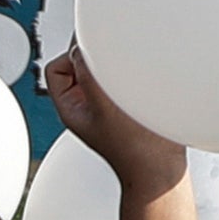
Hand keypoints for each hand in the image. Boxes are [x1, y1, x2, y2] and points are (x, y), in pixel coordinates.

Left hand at [43, 45, 185, 189]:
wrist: (162, 171)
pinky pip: (124, 78)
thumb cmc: (134, 150)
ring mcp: (108, 105)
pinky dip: (132, 73)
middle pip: (80, 64)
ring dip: (118, 64)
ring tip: (131, 75)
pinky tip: (145, 79)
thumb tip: (81, 48)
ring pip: (104, 69)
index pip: (56, 68)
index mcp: (71, 108)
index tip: (95, 53)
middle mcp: (87, 105)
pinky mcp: (129, 104)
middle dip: (97, 56)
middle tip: (115, 60)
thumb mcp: (105, 107)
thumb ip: (89, 75)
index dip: (71, 55)